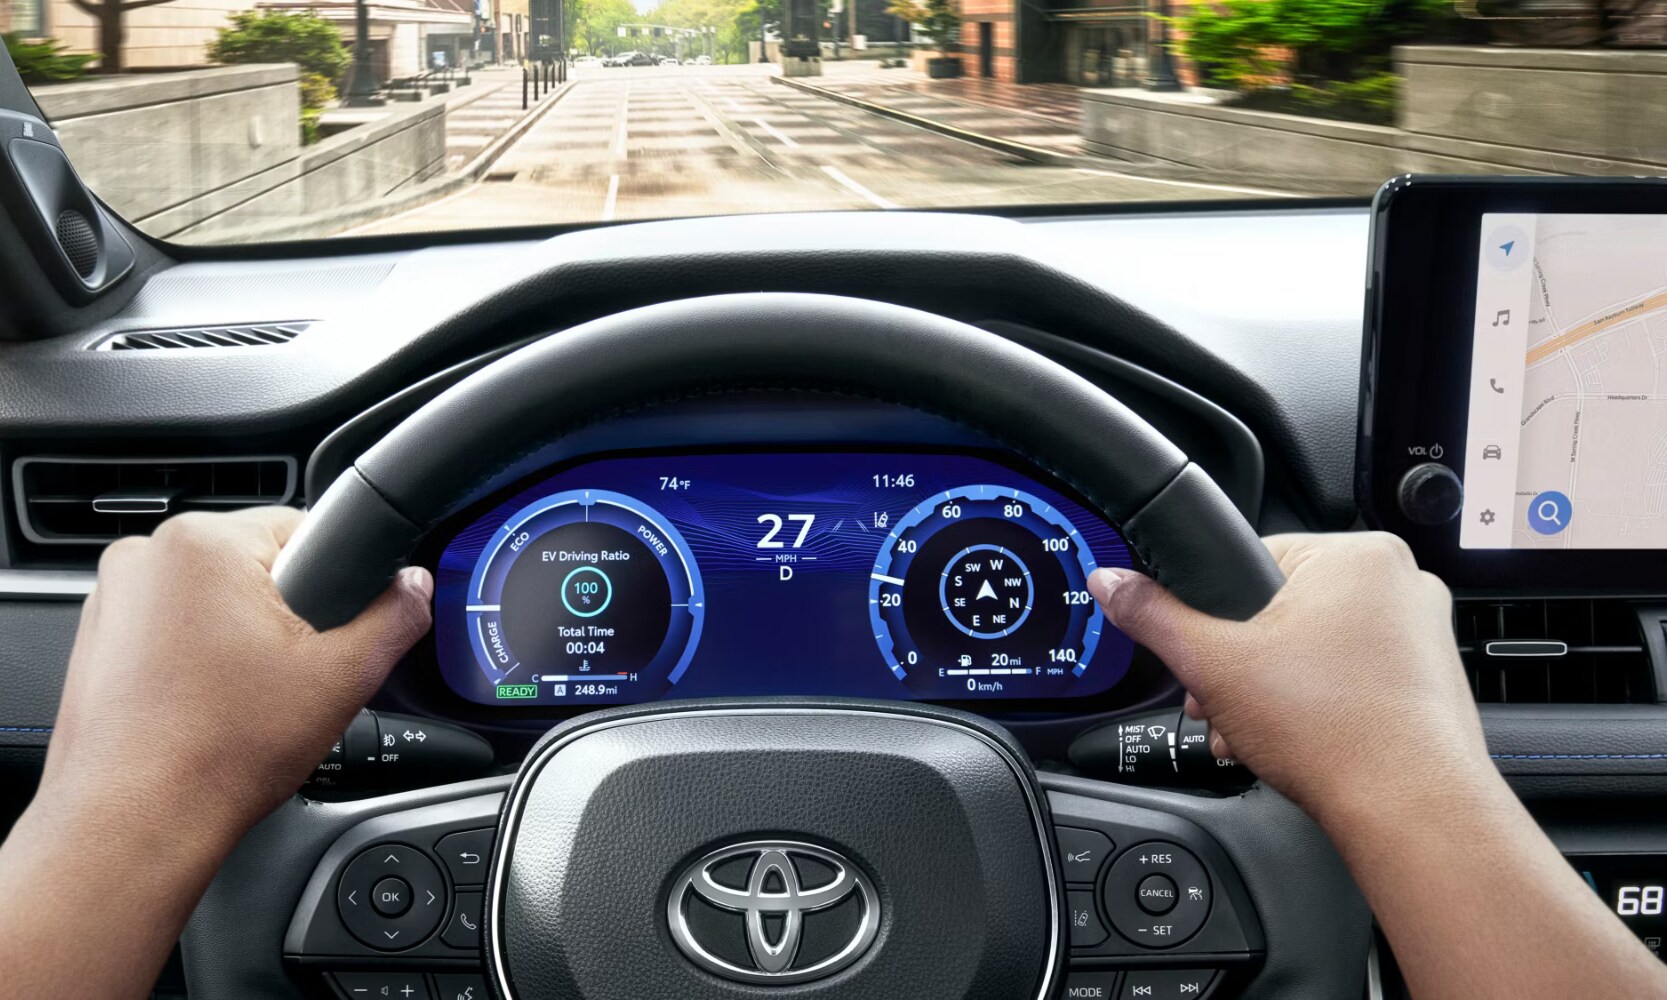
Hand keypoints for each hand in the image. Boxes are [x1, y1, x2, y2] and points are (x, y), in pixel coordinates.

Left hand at [39, 507, 432, 836]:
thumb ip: (394, 617)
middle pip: (255, 564)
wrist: (136, 823)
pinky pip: (171, 626)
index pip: (302, 528)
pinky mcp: (96, 639)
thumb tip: (415, 587)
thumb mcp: (341, 678)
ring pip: (214, 598)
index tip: (323, 636)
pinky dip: (195, 656)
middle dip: (283, 614)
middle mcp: (145, 556)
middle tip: (286, 677)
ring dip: (237, 635)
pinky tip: (205, 704)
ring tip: (241, 697)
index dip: (334, 584)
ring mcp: (112, 598)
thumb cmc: (217, 753)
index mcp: (203, 543)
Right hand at [1088, 532, 1485, 821]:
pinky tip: (1294, 740)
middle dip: (1242, 660)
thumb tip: (1113, 583)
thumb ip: (1154, 616)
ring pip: (1319, 646)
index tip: (1203, 653)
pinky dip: (1319, 702)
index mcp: (1357, 554)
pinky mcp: (1430, 680)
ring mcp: (1424, 633)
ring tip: (1254, 728)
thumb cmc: (1336, 731)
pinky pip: (1355, 674)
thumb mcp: (1214, 664)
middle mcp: (1402, 583)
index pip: (1255, 560)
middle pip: (1285, 609)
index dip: (1213, 612)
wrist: (1410, 812)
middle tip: (1222, 698)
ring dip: (1273, 687)